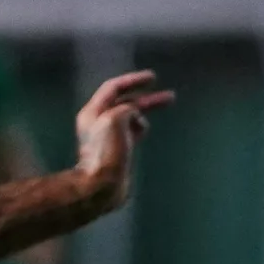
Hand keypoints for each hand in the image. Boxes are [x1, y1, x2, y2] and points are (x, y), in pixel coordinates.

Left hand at [73, 71, 173, 207]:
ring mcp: (107, 137)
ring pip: (129, 118)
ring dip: (143, 112)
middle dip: (147, 98)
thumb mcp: (115, 118)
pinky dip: (139, 127)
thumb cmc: (106, 151)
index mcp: (93, 112)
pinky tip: (145, 130)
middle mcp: (98, 122)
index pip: (113, 88)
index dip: (133, 80)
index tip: (153, 78)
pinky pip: (130, 132)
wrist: (102, 185)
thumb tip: (134, 115)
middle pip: (124, 103)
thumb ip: (126, 108)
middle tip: (170, 97)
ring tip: (155, 118)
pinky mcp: (116, 151)